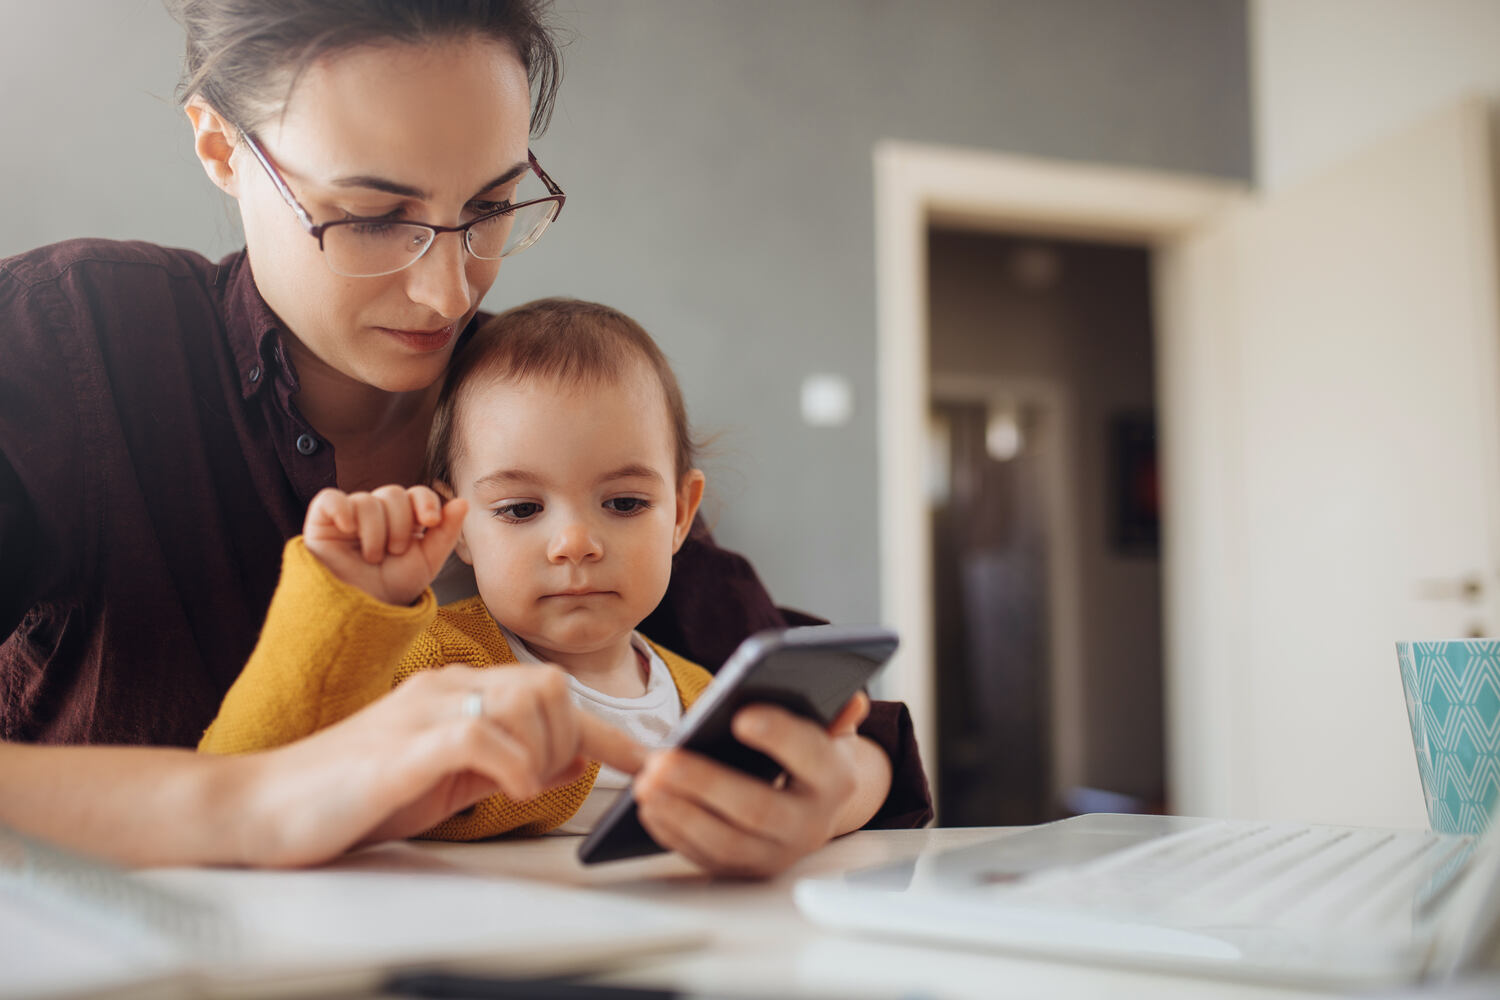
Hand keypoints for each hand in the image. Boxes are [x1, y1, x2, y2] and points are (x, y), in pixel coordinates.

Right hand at [236, 663, 644, 866]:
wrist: (263, 806)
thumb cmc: (355, 792)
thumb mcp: (446, 773)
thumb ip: (502, 756)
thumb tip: (567, 755)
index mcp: (458, 688)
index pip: (552, 694)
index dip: (611, 732)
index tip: (651, 763)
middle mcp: (448, 685)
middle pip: (552, 685)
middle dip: (568, 739)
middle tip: (537, 783)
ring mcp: (426, 709)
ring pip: (530, 700)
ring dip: (544, 753)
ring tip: (513, 789)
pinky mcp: (405, 744)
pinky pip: (485, 736)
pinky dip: (513, 767)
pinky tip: (505, 791)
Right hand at [303, 485, 467, 604]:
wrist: (362, 612)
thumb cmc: (392, 589)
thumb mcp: (426, 563)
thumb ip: (446, 533)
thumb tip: (462, 502)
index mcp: (404, 519)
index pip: (416, 493)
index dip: (425, 501)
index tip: (430, 521)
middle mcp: (377, 513)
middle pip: (393, 493)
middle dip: (399, 524)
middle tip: (394, 552)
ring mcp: (349, 515)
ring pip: (366, 501)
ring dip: (375, 532)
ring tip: (372, 557)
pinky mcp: (322, 522)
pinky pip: (331, 499)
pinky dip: (341, 510)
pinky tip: (347, 529)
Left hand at [630, 691, 892, 877]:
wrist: (810, 806)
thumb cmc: (807, 756)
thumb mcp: (826, 729)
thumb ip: (833, 713)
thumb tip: (851, 702)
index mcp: (835, 779)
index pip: (811, 756)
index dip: (779, 736)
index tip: (741, 715)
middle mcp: (811, 825)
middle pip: (758, 808)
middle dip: (706, 783)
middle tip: (662, 759)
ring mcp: (777, 854)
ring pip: (726, 842)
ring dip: (680, 813)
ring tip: (645, 783)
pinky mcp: (745, 871)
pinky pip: (705, 858)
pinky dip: (673, 833)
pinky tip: (650, 807)